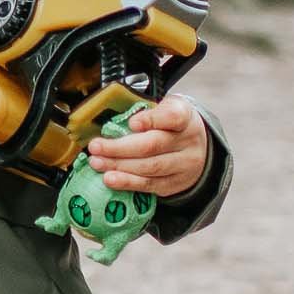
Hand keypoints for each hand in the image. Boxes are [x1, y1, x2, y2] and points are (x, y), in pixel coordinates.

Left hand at [90, 96, 208, 198]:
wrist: (197, 148)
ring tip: (97, 163)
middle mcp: (188, 141)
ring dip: (119, 166)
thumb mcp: (164, 108)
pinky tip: (110, 179)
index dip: (151, 120)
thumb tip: (112, 123)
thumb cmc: (171, 125)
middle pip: (153, 145)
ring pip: (150, 167)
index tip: (131, 123)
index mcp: (184, 116)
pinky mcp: (175, 183)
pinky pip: (150, 185)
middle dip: (120, 147)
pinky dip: (127, 182)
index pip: (172, 116)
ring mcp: (184, 165)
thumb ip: (144, 112)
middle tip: (96, 147)